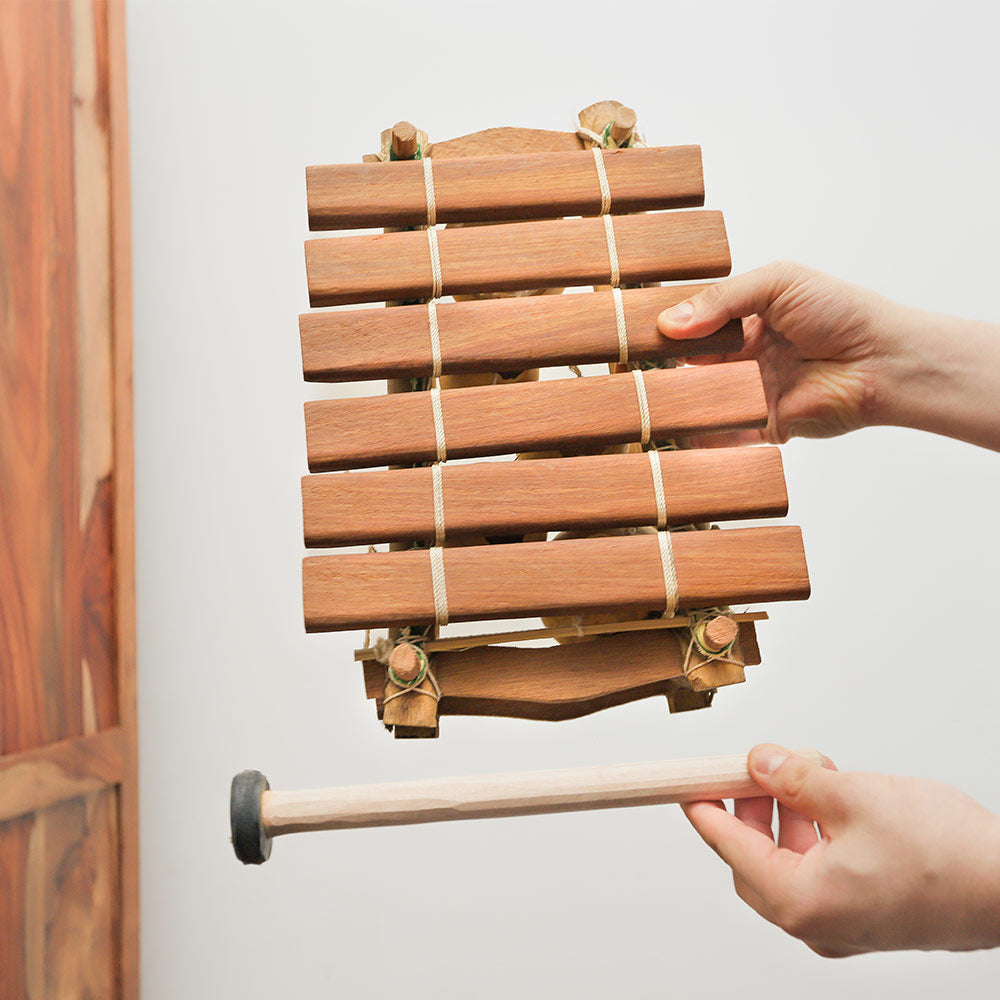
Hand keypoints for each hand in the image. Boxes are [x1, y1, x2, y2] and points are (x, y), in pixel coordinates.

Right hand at [657, 261, 999, 450]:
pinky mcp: (763, 428)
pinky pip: (726, 437)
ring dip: (680, 403)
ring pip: (702, 403)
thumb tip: (670, 324)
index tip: (632, 335)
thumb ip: (722, 299)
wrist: (884, 360)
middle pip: (688, 368)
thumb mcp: (778, 283)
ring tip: (655, 401)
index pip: (690, 325)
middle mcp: (742, 359)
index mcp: (742, 321)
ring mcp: (750, 394)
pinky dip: (704, 438)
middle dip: (663, 371)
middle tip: (633, 372)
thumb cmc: (841, 311)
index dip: (663, 330)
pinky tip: (682, 431)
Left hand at [682, 745, 999, 955]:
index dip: (705, 807)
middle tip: (751, 770)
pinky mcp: (866, 915)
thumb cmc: (946, 856)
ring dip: (784, 816)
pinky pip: (818, 872)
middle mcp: (816, 922)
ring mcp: (842, 925)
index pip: (729, 847)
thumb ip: (792, 777)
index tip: (685, 784)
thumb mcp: (852, 795)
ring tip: (803, 775)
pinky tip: (828, 801)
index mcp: (801, 900)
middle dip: (749, 808)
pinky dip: (813, 834)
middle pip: (753, 859)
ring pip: (787, 863)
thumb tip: (757, 762)